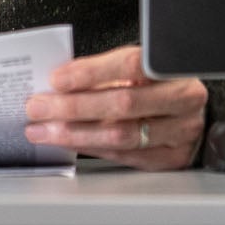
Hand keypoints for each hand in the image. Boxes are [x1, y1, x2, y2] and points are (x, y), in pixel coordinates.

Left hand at [24, 44, 206, 170]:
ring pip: (121, 135)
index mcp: (172, 68)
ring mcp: (181, 132)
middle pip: (123, 104)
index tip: (56, 79)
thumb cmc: (154, 84)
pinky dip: (92, 148)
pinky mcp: (172, 158)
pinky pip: (125, 156)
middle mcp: (183, 100)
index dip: (90, 73)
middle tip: (37, 108)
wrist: (187, 110)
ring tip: (43, 130)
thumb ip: (100, 72)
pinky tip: (69, 142)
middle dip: (73, 107)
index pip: (129, 66)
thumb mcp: (133, 67)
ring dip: (75, 134)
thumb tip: (54, 83)